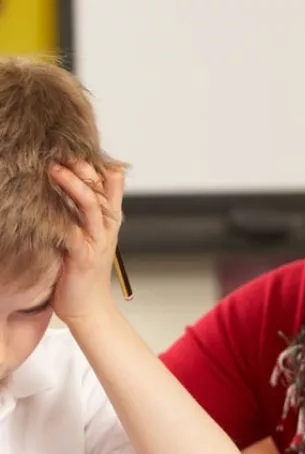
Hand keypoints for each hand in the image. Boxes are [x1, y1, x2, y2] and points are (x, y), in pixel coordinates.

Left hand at [49, 161, 123, 323]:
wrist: (88, 308)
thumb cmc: (82, 272)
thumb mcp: (87, 236)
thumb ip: (82, 212)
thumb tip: (65, 185)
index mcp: (108, 219)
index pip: (111, 181)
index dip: (96, 161)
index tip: (74, 145)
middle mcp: (106, 226)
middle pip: (103, 186)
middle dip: (84, 165)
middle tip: (61, 148)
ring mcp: (97, 240)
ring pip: (91, 204)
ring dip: (74, 184)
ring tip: (54, 168)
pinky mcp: (84, 256)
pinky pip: (75, 231)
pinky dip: (62, 217)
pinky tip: (45, 206)